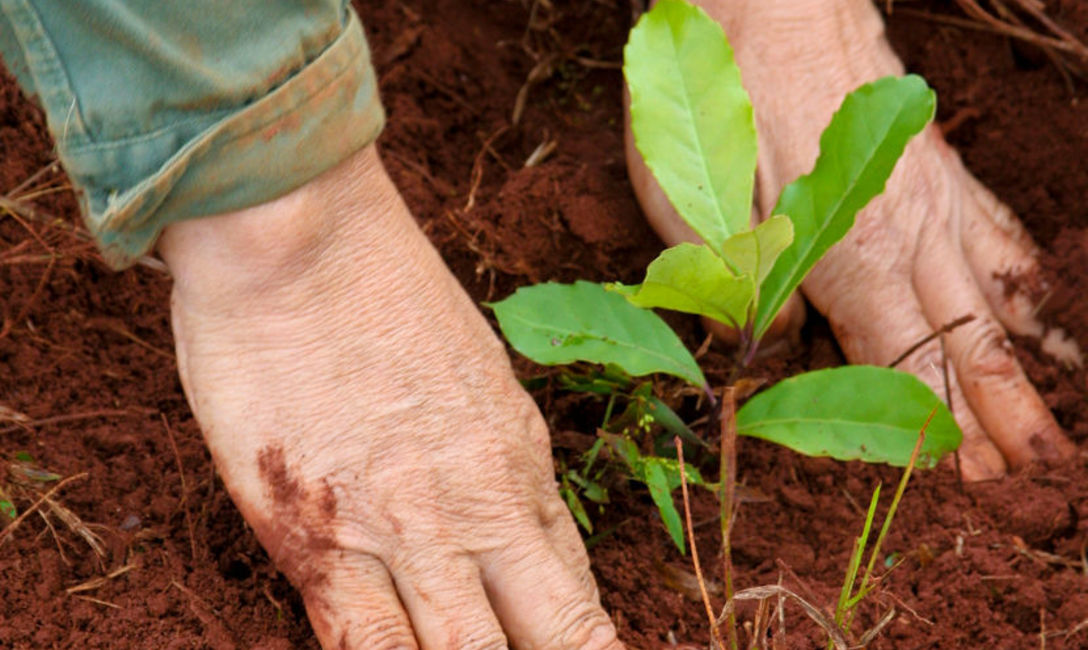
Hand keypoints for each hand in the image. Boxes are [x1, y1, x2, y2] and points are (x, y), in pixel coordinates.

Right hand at [159, 145, 622, 648]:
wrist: (301, 237)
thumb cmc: (376, 284)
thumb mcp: (471, 368)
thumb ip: (486, 449)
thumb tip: (491, 510)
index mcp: (521, 461)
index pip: (574, 587)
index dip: (585, 641)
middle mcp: (483, 506)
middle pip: (552, 633)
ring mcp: (409, 532)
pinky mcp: (323, 546)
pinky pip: (369, 648)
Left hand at [627, 0, 1077, 478]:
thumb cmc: (721, 98)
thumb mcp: (692, 206)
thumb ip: (737, 291)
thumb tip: (770, 356)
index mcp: (848, 259)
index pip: (903, 370)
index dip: (933, 439)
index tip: (963, 493)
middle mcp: (909, 236)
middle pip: (966, 348)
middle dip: (999, 426)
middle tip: (1034, 490)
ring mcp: (936, 199)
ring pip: (995, 303)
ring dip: (1026, 375)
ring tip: (1057, 435)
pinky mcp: (939, 169)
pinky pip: (998, 239)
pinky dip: (1029, 291)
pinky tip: (1045, 317)